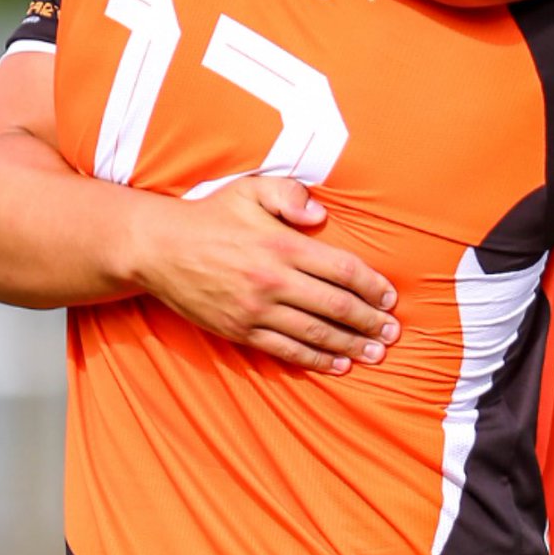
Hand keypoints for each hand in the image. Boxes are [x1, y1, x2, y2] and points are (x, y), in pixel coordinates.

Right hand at [133, 175, 400, 374]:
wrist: (161, 249)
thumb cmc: (213, 216)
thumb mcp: (251, 189)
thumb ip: (290, 195)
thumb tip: (321, 214)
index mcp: (283, 245)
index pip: (342, 269)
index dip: (371, 286)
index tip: (390, 298)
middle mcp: (274, 281)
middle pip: (335, 306)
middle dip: (369, 322)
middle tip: (392, 333)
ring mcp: (256, 310)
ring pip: (315, 334)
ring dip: (350, 346)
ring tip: (375, 353)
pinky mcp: (240, 331)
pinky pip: (285, 350)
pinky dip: (315, 361)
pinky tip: (337, 365)